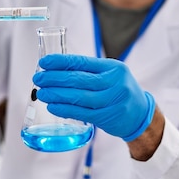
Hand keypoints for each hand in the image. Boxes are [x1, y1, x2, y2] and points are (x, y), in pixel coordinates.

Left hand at [32, 55, 154, 141]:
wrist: (141, 115)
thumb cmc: (119, 91)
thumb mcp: (111, 75)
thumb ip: (89, 72)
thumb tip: (56, 70)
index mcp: (113, 68)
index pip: (82, 62)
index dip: (61, 62)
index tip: (44, 62)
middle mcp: (114, 83)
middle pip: (78, 79)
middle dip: (54, 78)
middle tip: (38, 78)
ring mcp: (112, 101)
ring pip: (78, 97)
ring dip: (56, 94)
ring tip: (41, 93)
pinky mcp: (108, 117)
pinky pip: (82, 112)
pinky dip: (65, 109)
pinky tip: (53, 106)